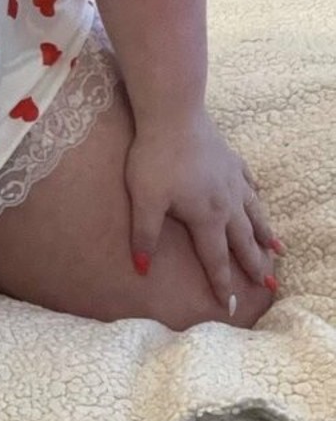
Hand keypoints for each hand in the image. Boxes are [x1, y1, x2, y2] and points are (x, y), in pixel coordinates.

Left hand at [124, 109, 278, 313]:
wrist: (173, 114)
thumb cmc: (155, 157)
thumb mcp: (144, 200)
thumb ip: (144, 235)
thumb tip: (141, 269)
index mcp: (206, 217)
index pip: (215, 259)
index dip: (222, 284)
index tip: (231, 307)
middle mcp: (226, 202)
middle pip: (243, 241)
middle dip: (256, 266)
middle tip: (270, 286)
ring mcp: (232, 179)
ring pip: (254, 213)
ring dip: (265, 234)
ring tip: (278, 250)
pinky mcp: (230, 159)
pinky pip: (248, 183)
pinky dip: (255, 195)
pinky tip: (258, 196)